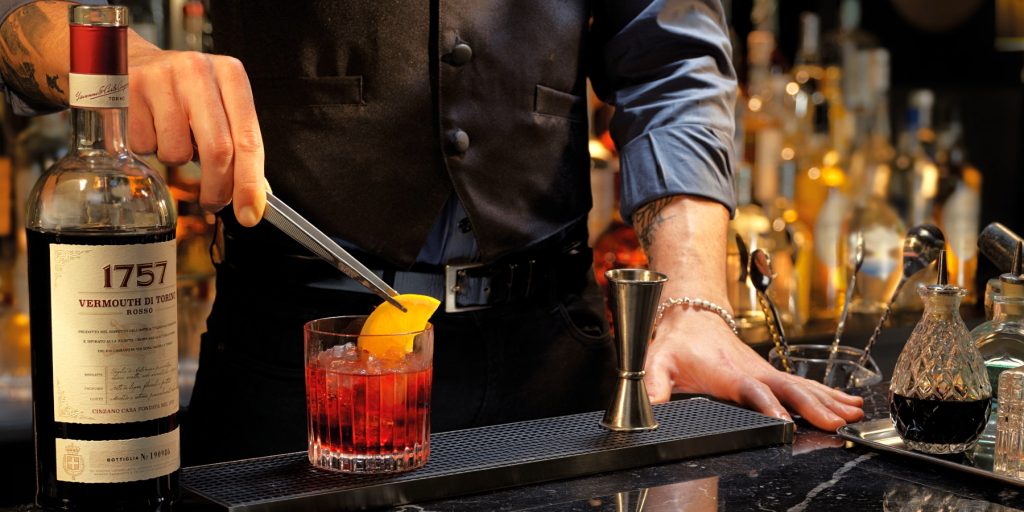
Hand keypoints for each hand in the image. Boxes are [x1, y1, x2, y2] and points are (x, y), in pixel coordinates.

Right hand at [126, 32, 265, 225]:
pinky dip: (149, 148)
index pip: (248, 139)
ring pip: (177, 152)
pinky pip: (145, 145)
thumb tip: (254, 198)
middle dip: (217, 188)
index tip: (249, 214)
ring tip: (172, 137)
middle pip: (218, 149)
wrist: (131, 60)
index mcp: (230, 75)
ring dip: (176, 160)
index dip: (250, 183)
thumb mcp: (217, 105)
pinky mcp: (130, 89)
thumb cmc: (183, 90)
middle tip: (213, 203)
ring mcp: (163, 78)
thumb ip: (238, 144)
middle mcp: (199, 71)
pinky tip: (149, 125)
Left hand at [644, 308, 863, 430]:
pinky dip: (829, 393)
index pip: (751, 391)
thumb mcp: (656, 362)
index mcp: (727, 374)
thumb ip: (652, 386)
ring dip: (829, 400)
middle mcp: (752, 372)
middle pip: (788, 389)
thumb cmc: (676, 342)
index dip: (767, 405)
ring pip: (802, 386)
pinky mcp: (770, 373)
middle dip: (813, 406)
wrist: (691, 315)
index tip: (782, 420)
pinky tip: (850, 403)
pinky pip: (804, 383)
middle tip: (836, 422)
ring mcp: (765, 371)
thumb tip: (647, 409)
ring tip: (853, 414)